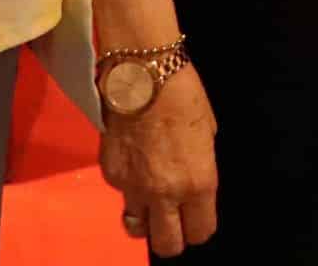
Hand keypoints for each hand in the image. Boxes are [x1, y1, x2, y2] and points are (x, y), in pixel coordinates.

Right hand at [102, 64, 218, 255]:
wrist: (142, 73)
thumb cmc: (185, 95)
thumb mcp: (207, 135)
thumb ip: (198, 169)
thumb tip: (190, 184)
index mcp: (198, 183)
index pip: (200, 231)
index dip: (199, 228)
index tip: (197, 219)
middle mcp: (165, 194)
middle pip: (167, 244)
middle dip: (173, 237)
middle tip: (174, 221)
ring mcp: (133, 188)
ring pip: (137, 227)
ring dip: (146, 219)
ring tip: (151, 200)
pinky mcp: (110, 176)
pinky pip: (122, 194)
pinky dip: (129, 187)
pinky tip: (134, 162)